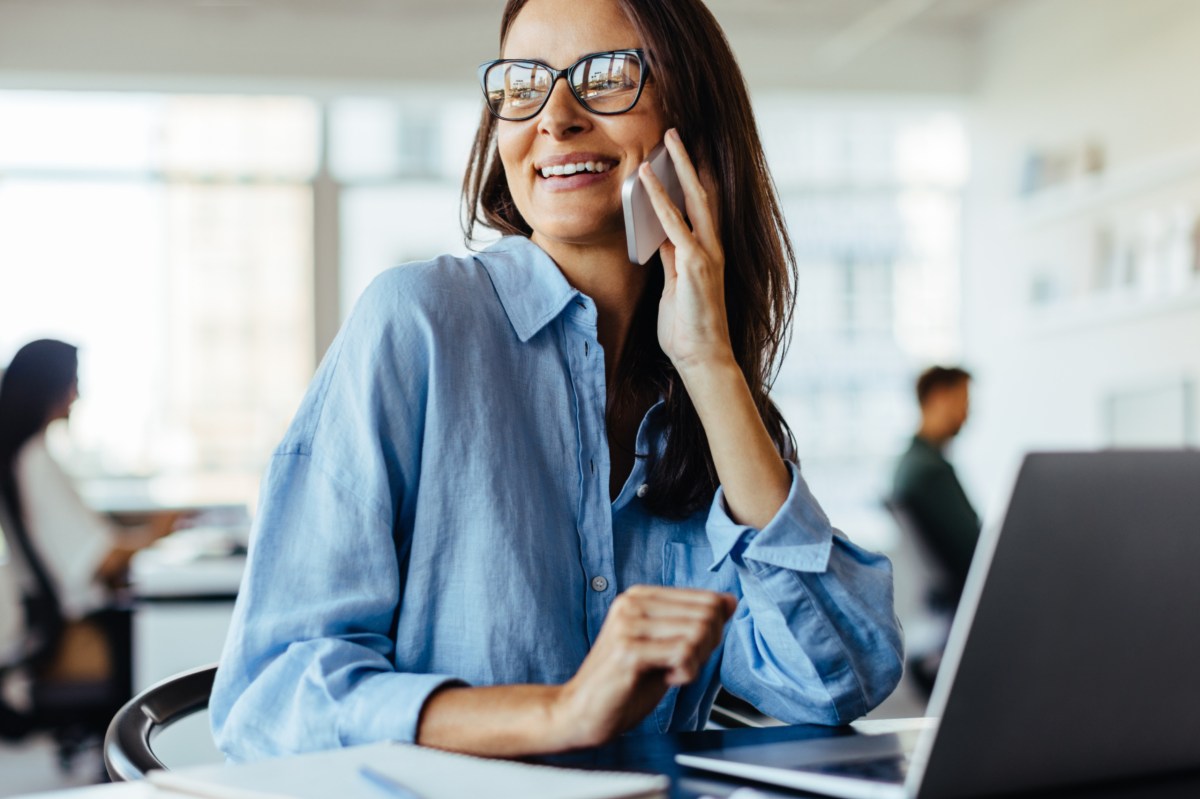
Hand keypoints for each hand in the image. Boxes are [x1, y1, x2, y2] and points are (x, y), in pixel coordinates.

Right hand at [552, 585, 736, 747]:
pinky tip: (666, 678)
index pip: (706, 598)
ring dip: (696, 660)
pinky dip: (686, 672)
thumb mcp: (666, 646)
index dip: (714, 630)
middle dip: (708, 646)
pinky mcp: (628, 650)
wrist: (580, 712)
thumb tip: (730, 601)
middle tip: (684, 665)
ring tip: (673, 671)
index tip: (693, 651)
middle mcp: (632, 603)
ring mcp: (629, 624)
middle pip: (707, 614)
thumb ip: (695, 623)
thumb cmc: (625, 684)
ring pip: (698, 632)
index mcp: (640, 596)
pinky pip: (683, 653)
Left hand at [639, 128, 733, 376]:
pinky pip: (673, 223)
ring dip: (677, 167)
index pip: (699, 206)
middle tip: (676, 133)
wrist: (703, 357)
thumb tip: (659, 236)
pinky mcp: (695, 263)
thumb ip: (670, 259)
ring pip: (693, 199)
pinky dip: (659, 198)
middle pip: (702, 192)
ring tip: (666, 140)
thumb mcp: (675, 286)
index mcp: (708, 252)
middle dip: (689, 161)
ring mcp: (706, 253)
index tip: (680, 154)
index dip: (690, 178)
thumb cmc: (688, 328)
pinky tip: (646, 179)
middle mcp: (712, 247)